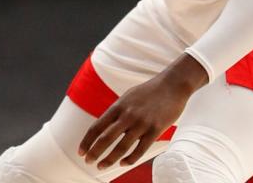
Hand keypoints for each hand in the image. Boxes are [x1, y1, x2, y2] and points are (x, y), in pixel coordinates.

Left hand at [79, 54, 207, 168]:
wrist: (172, 85)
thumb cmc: (148, 92)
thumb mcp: (127, 97)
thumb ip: (117, 111)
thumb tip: (106, 125)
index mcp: (117, 107)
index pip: (97, 126)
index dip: (87, 140)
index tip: (80, 151)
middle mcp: (127, 115)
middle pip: (106, 138)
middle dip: (94, 152)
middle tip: (87, 162)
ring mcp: (141, 124)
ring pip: (122, 147)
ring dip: (109, 159)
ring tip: (101, 167)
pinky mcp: (156, 130)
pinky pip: (141, 149)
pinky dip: (130, 159)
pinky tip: (123, 164)